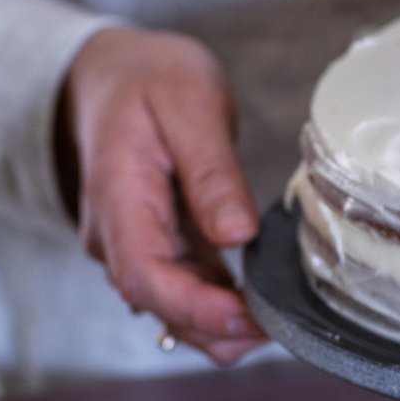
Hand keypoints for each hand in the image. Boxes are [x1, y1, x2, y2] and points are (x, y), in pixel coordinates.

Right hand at [56, 28, 265, 364]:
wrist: (114, 73)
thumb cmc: (151, 79)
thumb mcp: (190, 105)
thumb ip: (211, 171)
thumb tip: (237, 234)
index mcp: (118, 197)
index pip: (143, 274)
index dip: (194, 307)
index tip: (247, 317)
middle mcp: (117, 235)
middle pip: (160, 304)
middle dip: (219, 327)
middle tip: (285, 325)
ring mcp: (136, 244)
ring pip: (172, 308)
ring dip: (222, 326)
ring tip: (283, 321)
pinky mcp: (160, 246)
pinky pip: (186, 291)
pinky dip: (222, 307)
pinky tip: (265, 305)